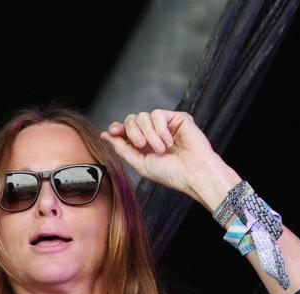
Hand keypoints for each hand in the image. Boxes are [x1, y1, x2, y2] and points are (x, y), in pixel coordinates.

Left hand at [101, 110, 238, 208]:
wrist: (193, 173)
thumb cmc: (171, 174)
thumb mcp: (140, 164)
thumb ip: (122, 149)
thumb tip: (105, 135)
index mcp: (143, 145)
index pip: (125, 129)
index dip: (117, 128)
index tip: (113, 131)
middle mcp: (153, 133)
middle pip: (132, 119)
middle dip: (132, 132)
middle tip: (142, 146)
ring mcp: (165, 125)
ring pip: (143, 116)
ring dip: (149, 134)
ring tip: (161, 149)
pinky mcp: (177, 118)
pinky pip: (158, 114)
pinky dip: (160, 129)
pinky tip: (169, 142)